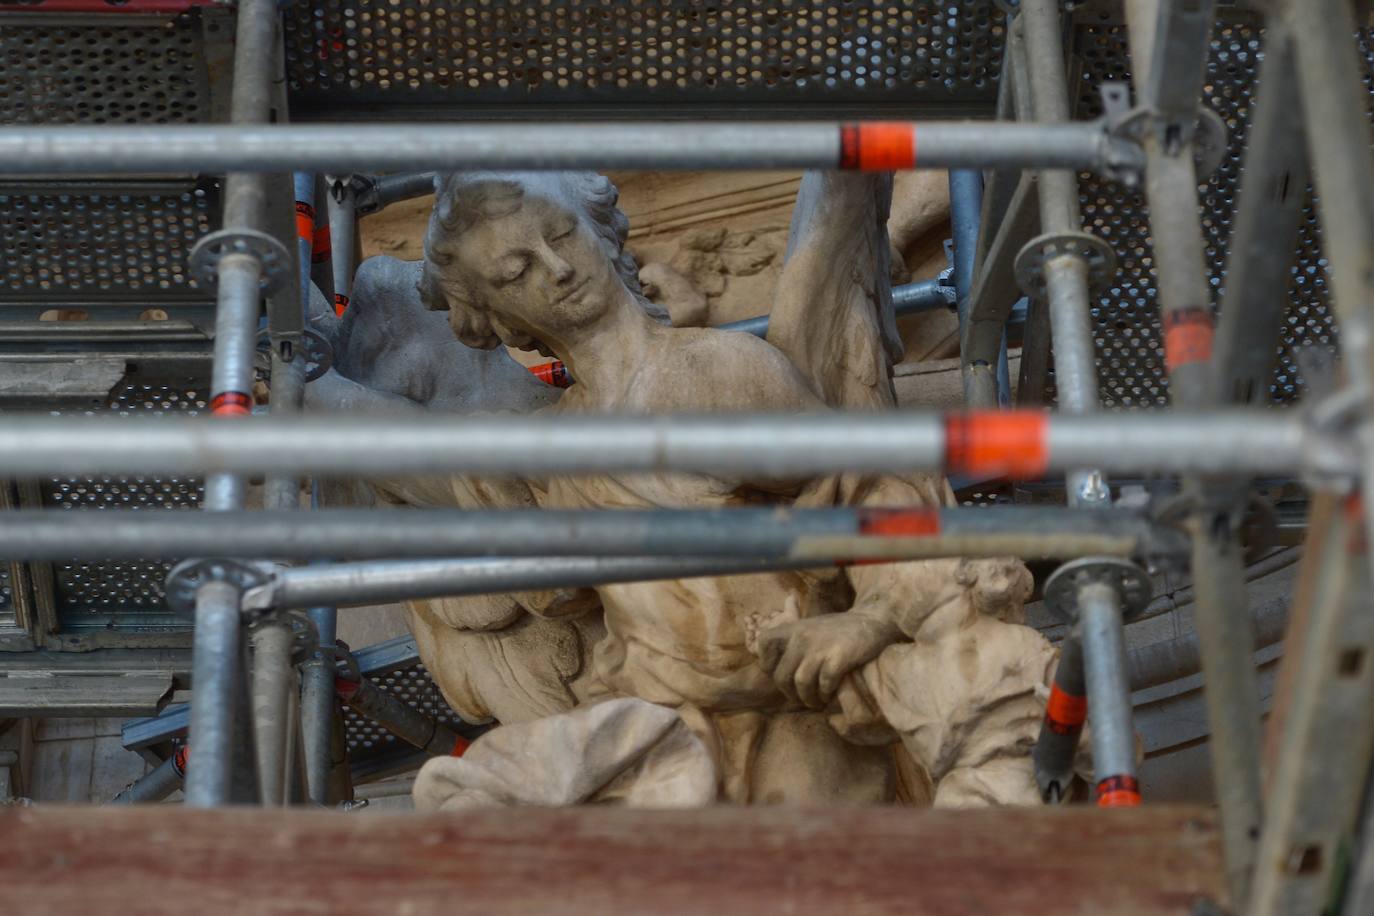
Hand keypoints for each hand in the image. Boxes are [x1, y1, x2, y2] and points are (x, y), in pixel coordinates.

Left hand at [755, 612, 900, 709]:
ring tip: (816, 702)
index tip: (781, 674)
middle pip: (781, 676)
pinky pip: (823, 685)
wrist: (872, 621)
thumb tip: (775, 670)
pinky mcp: (837, 657)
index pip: (764, 644)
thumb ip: (792, 643)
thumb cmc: (838, 631)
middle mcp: (802, 636)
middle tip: (801, 698)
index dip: (768, 664)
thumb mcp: (810, 628)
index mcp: (793, 628)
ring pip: (801, 684)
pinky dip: (825, 694)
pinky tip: (830, 694)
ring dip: (808, 699)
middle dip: (790, 693)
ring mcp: (819, 647)